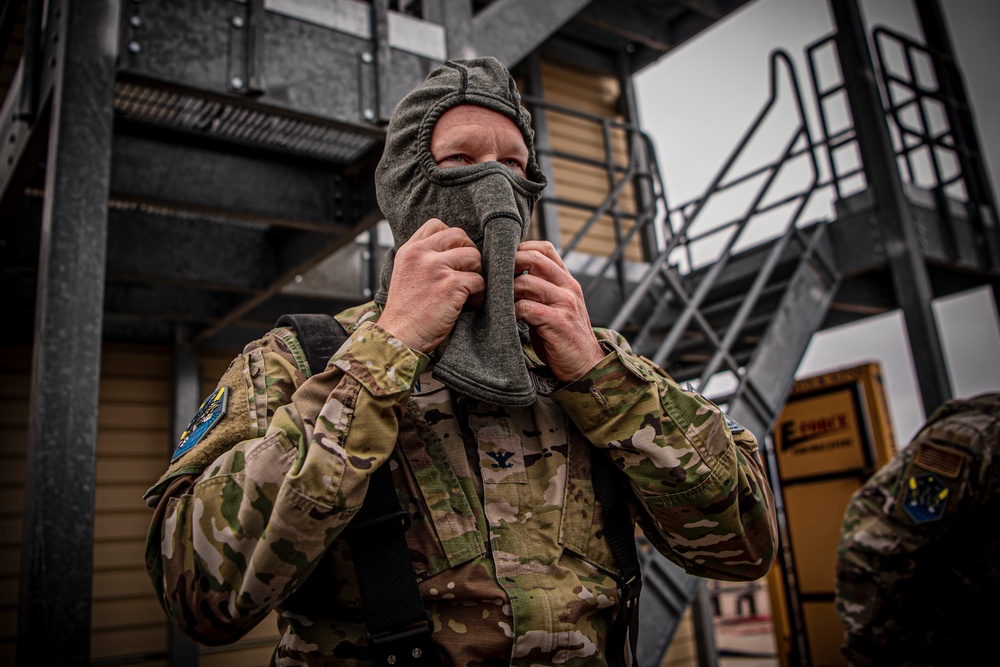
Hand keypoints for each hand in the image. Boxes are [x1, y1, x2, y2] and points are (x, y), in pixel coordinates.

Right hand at [379, 219, 483, 352]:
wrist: (399, 337)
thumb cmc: (405, 313)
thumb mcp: (404, 275)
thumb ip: (421, 260)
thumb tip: (450, 252)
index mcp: (409, 251)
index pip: (436, 225)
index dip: (452, 238)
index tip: (455, 256)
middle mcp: (422, 254)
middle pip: (459, 236)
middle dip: (469, 252)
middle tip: (468, 272)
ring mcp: (437, 268)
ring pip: (473, 256)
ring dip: (477, 273)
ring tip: (470, 290)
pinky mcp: (451, 285)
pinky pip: (479, 280)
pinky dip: (479, 293)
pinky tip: (471, 304)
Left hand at [513, 241, 604, 381]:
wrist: (586, 365)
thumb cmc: (563, 337)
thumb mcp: (557, 306)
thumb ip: (541, 290)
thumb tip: (509, 277)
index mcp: (567, 281)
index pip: (545, 248)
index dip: (522, 248)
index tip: (505, 261)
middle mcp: (568, 287)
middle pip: (535, 258)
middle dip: (510, 265)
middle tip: (495, 279)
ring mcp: (564, 303)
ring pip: (526, 282)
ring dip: (507, 291)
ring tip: (500, 303)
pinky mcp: (558, 322)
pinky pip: (526, 306)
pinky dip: (512, 311)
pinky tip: (509, 319)